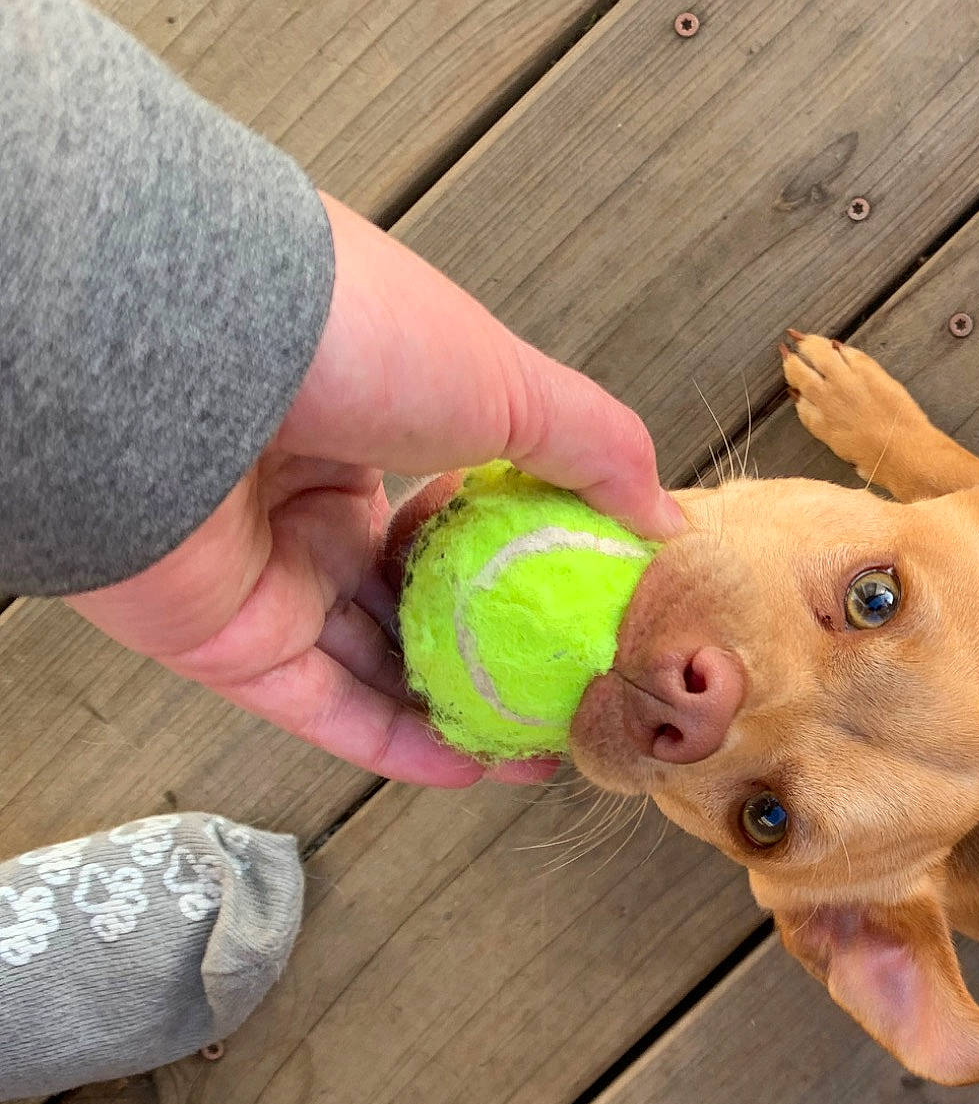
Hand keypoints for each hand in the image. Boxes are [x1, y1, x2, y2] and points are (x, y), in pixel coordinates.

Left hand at [66, 194, 677, 786]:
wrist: (188, 358)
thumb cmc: (347, 336)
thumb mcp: (509, 379)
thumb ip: (597, 450)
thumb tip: (665, 521)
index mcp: (367, 417)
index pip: (453, 503)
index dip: (524, 555)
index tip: (591, 602)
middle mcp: (306, 495)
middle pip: (417, 595)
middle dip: (497, 649)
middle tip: (572, 691)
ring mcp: (265, 572)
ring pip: (375, 663)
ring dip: (461, 710)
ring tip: (542, 747)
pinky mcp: (226, 643)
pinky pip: (324, 709)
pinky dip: (400, 745)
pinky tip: (474, 767)